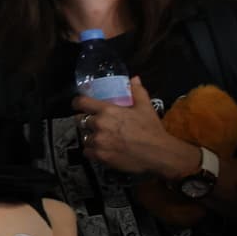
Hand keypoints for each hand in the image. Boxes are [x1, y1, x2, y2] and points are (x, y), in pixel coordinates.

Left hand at [73, 78, 199, 179]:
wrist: (159, 154)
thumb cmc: (151, 130)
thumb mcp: (146, 107)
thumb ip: (137, 91)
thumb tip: (134, 79)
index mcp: (108, 110)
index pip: (81, 102)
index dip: (77, 103)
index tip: (78, 105)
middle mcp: (99, 125)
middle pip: (80, 120)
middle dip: (86, 121)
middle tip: (95, 124)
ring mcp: (98, 141)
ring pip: (84, 137)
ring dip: (89, 137)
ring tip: (100, 138)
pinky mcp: (99, 156)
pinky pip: (87, 151)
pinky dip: (92, 151)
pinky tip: (101, 149)